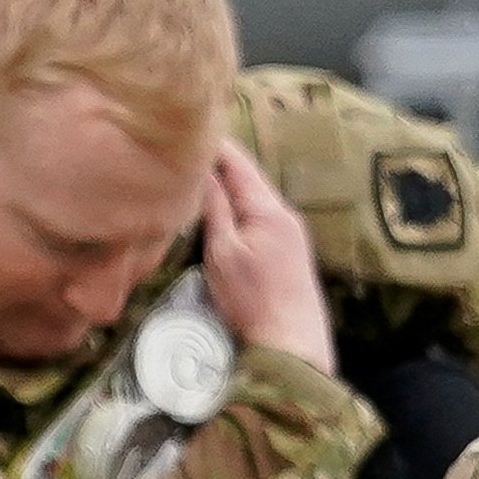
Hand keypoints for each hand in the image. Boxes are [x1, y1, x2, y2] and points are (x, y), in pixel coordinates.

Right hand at [197, 140, 336, 376]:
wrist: (292, 345)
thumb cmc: (252, 301)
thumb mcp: (223, 253)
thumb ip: (215, 209)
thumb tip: (202, 171)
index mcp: (268, 208)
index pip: (238, 162)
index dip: (213, 145)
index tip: (185, 134)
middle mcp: (285, 213)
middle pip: (248, 178)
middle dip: (219, 164)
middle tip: (185, 154)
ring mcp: (292, 232)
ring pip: (255, 198)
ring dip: (229, 187)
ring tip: (198, 178)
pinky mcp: (292, 250)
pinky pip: (262, 216)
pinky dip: (241, 207)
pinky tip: (224, 212)